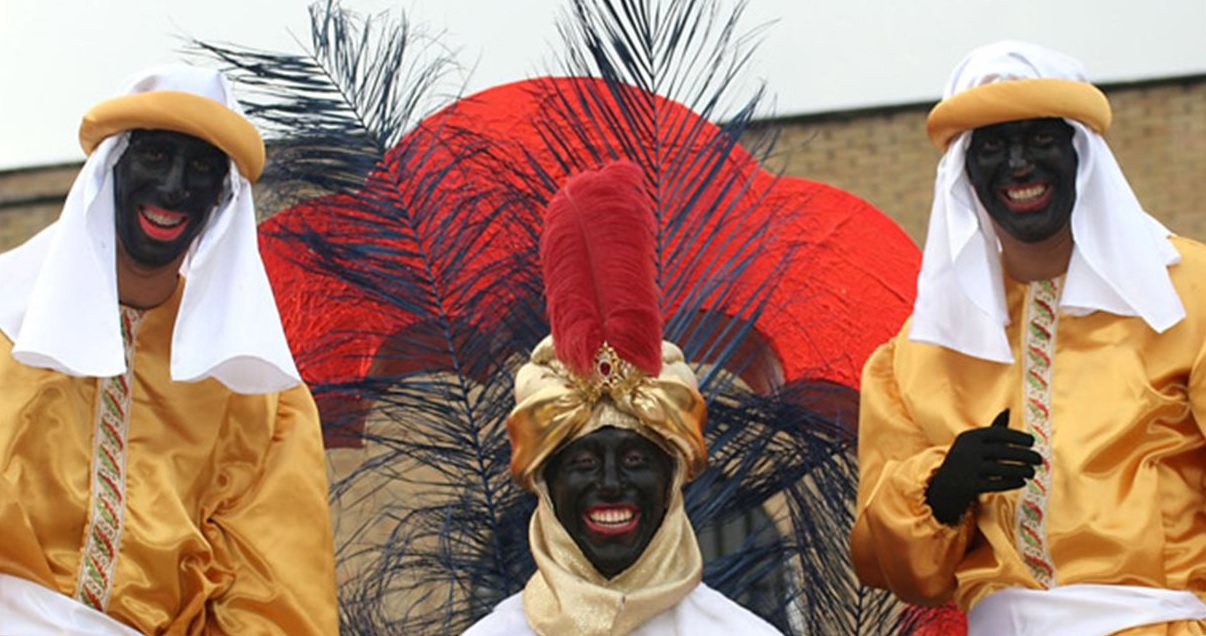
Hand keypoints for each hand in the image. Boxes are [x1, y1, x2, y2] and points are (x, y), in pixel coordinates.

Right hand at [924, 409, 1040, 525]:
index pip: (998, 434)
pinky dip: (1011, 482)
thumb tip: (1008, 410)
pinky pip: (996, 484)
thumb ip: (992, 429)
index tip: (1033, 441)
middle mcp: (967, 451)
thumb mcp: (973, 442)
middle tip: (1039, 459)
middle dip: (1025, 455)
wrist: (943, 486)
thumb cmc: (965, 460)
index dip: (1017, 437)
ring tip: (1033, 472)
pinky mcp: (970, 486)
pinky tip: (1022, 481)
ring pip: (1002, 469)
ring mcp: (968, 469)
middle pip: (1003, 452)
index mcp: (969, 437)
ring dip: (1021, 470)